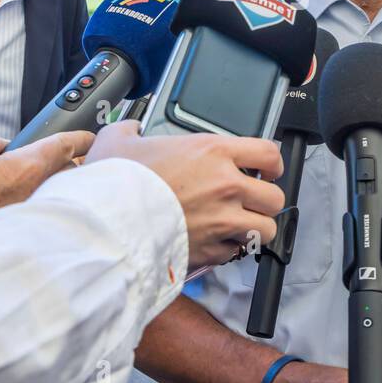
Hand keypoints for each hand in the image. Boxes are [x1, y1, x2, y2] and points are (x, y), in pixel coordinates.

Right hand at [0, 130, 93, 265]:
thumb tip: (3, 147)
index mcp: (22, 171)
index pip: (62, 149)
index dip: (79, 140)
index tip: (89, 137)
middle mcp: (30, 199)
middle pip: (67, 177)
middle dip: (74, 167)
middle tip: (76, 159)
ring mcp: (24, 223)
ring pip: (53, 200)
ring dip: (57, 190)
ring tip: (55, 183)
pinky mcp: (14, 241)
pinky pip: (37, 219)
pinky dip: (40, 210)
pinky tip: (29, 209)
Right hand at [85, 121, 284, 268]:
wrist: (106, 223)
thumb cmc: (115, 182)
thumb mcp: (119, 140)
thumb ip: (131, 130)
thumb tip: (129, 129)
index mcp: (212, 152)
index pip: (269, 154)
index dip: (272, 164)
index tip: (265, 169)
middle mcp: (225, 186)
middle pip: (274, 197)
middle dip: (264, 200)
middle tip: (249, 201)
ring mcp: (222, 221)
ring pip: (266, 229)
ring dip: (254, 228)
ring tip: (238, 226)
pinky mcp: (211, 251)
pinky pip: (236, 253)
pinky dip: (229, 250)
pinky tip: (214, 242)